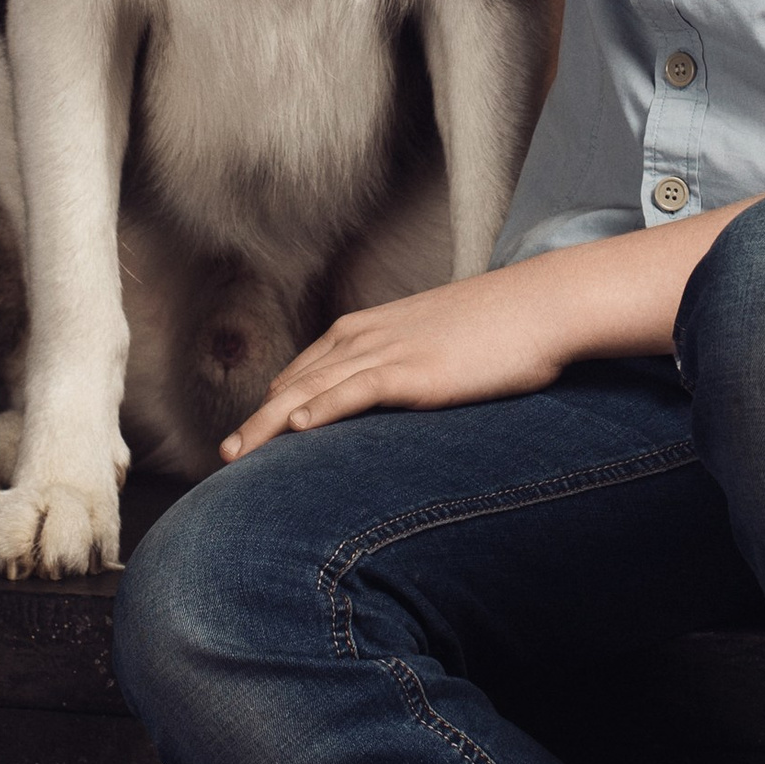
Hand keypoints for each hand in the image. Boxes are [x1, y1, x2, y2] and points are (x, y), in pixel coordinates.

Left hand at [220, 264, 579, 461]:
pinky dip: (322, 408)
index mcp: (370, 329)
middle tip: (222, 459)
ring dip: (269, 424)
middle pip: (294, 382)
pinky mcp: (413, 368)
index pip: (304, 371)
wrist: (541, 304)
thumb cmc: (500, 328)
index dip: (274, 406)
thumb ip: (409, 365)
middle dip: (257, 420)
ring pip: (311, 389)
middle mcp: (367, 336)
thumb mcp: (439, 345)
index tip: (249, 440)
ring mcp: (388, 350)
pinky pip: (355, 390)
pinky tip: (298, 429)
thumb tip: (400, 394)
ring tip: (236, 455)